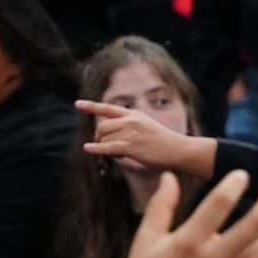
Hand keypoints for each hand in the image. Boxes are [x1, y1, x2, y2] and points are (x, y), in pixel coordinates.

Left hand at [80, 99, 203, 173]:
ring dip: (104, 146)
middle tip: (102, 145)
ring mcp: (131, 133)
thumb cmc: (164, 142)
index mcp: (135, 114)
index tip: (78, 104)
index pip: (109, 108)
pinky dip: (96, 148)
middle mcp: (131, 121)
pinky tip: (88, 149)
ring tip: (116, 154)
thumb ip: (129, 127)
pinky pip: (107, 147)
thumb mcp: (147, 127)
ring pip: (104, 138)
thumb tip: (109, 135)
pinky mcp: (131, 146)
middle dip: (98, 136)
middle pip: (102, 126)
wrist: (179, 150)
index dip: (92, 106)